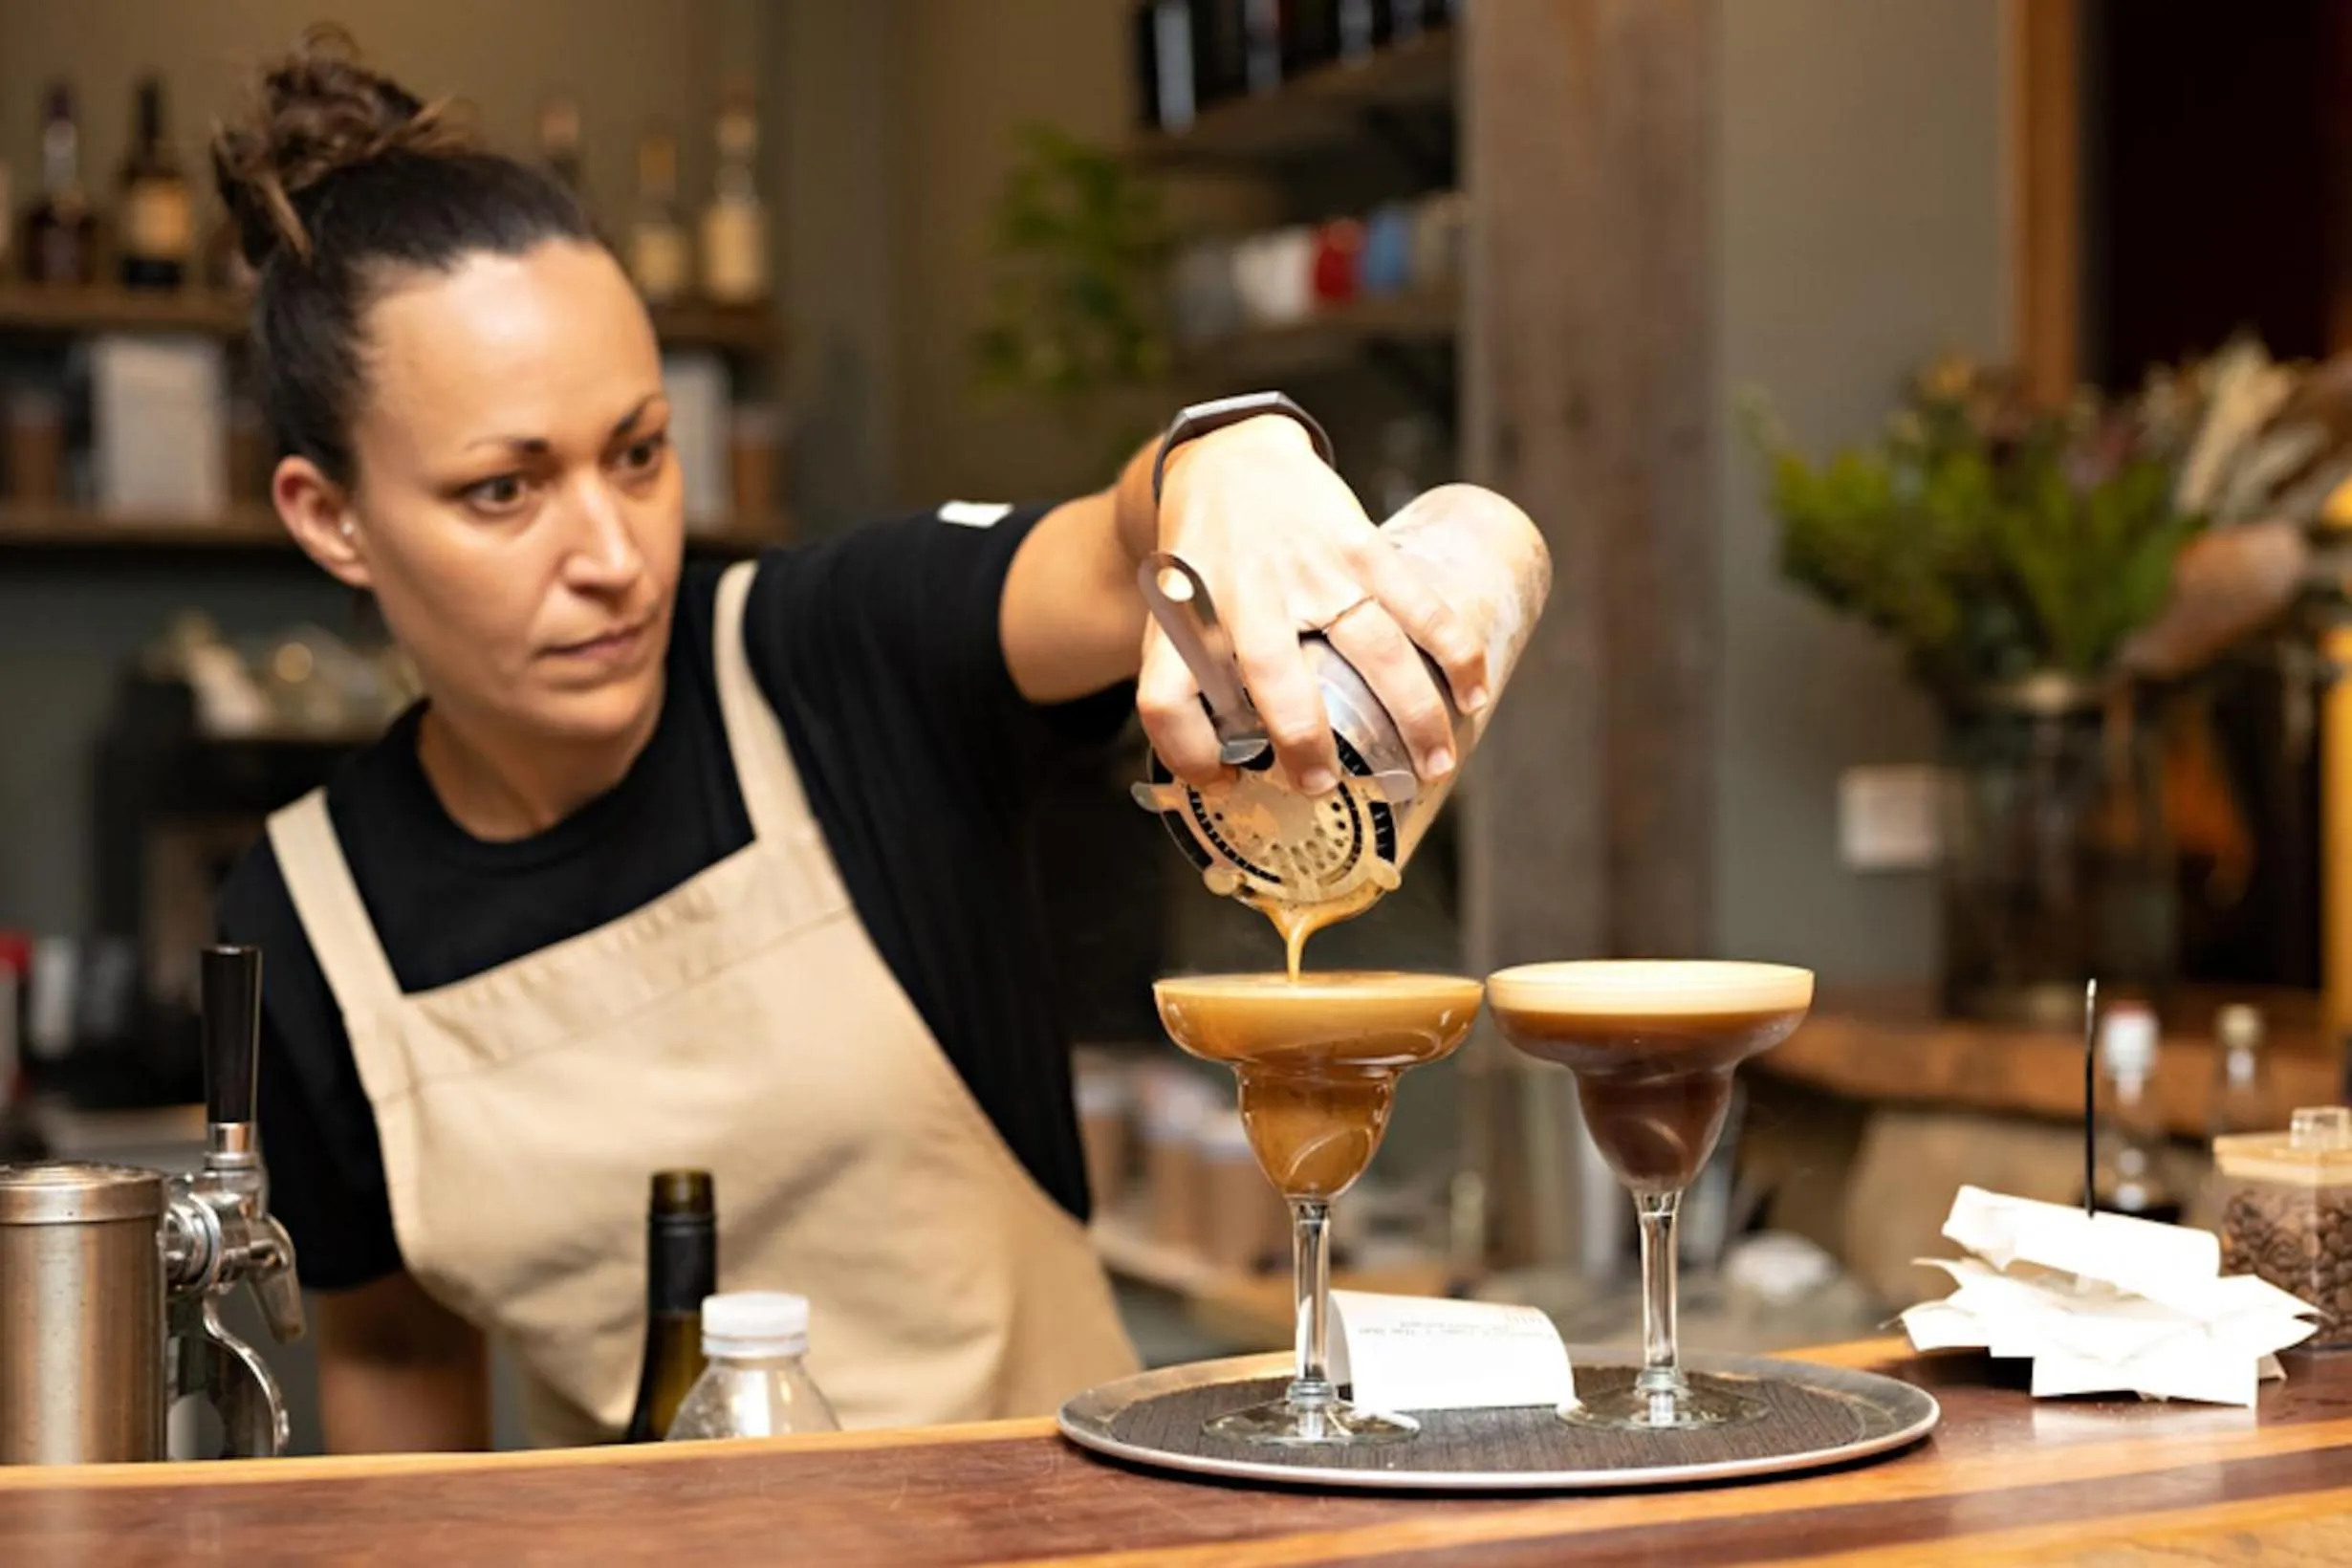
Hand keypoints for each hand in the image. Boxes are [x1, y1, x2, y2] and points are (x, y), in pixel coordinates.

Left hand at [1136, 416, 1489, 792]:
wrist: (1229, 460)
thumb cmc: (1201, 559)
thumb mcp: (1172, 614)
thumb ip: (1192, 681)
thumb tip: (1230, 771)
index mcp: (1185, 619)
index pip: (1166, 699)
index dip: (1186, 754)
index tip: (1221, 782)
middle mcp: (1245, 595)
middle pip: (1275, 678)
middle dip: (1305, 741)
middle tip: (1326, 785)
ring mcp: (1308, 569)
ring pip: (1373, 648)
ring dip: (1412, 714)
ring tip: (1432, 767)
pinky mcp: (1358, 544)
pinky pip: (1416, 603)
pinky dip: (1453, 651)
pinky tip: (1473, 694)